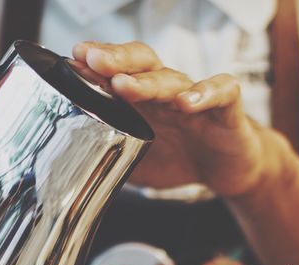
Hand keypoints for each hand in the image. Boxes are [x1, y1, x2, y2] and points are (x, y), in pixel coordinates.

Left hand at [71, 41, 293, 198]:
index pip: (117, 69)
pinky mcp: (227, 107)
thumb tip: (70, 170)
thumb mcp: (136, 163)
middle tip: (92, 61)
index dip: (95, 63)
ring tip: (124, 85)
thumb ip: (108, 158)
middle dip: (116, 59)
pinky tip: (186, 103)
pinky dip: (204, 93)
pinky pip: (220, 90)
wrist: (228, 170)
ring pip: (172, 79)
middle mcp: (167, 89)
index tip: (71, 60)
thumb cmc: (181, 158)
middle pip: (141, 62)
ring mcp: (197, 95)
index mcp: (143, 98)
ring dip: (147, 82)